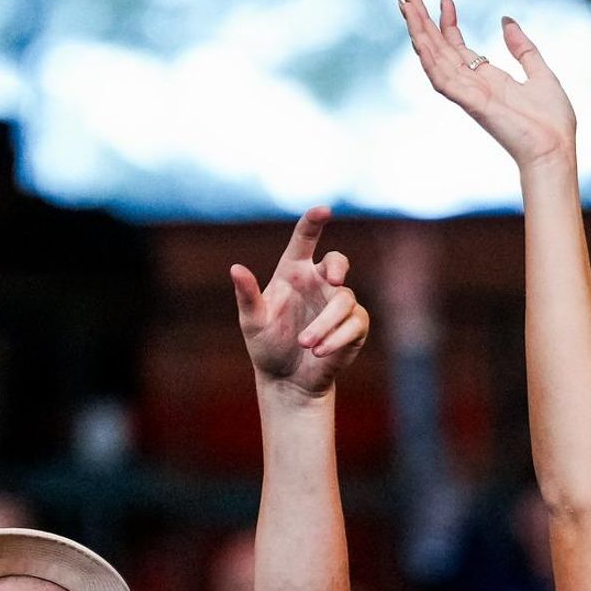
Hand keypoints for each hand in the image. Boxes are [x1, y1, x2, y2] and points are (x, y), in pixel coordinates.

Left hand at [232, 208, 369, 398]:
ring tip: (306, 345)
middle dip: (338, 267)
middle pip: (338, 262)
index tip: (324, 210)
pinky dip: (336, 338)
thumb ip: (247, 295)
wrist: (287, 380)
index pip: (305, 239)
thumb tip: (235, 268)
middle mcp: (319, 283)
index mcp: (294, 271)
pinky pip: (354, 324)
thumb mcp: (252, 322)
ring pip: (344, 300)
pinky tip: (319, 352)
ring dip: (325, 324)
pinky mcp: (354, 326)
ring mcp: (339, 304)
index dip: (314, 221)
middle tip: (333, 281)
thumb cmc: (267, 345)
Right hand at [400, 0, 576, 170]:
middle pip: (440, 49)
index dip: (448, 22)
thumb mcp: (541, 73)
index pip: (458, 47)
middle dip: (422, 22)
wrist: (556, 151)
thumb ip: (523, 49)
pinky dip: (430, 59)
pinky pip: (444, 80)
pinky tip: (419, 38)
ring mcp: (470, 95)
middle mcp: (473, 86)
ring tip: (406, 5)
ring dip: (419, 33)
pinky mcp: (472, 104)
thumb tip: (506, 20)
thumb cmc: (552, 123)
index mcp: (488, 79)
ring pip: (435, 60)